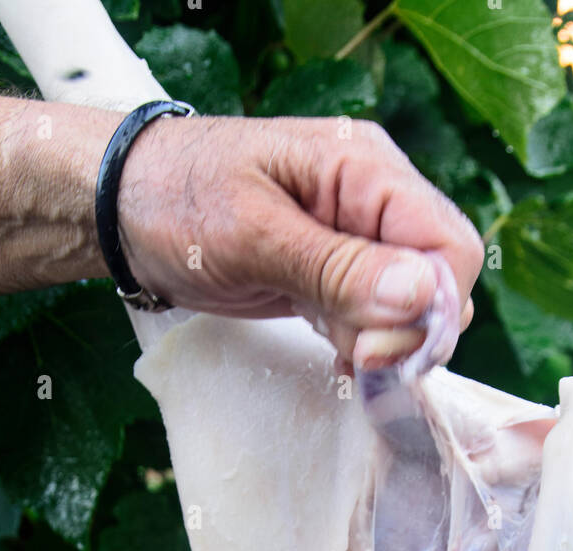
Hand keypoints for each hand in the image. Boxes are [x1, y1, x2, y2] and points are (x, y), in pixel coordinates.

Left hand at [117, 115, 484, 367]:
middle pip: (439, 280)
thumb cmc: (178, 202)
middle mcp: (374, 201)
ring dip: (382, 344)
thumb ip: (338, 269)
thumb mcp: (254, 236)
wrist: (123, 208)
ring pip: (411, 307)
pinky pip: (377, 318)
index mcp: (365, 169)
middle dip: (407, 331)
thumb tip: (420, 297)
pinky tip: (331, 353)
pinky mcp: (336, 273)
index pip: (448, 245)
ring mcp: (356, 239)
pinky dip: (362, 346)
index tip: (376, 350)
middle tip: (352, 358)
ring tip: (330, 349)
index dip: (431, 306)